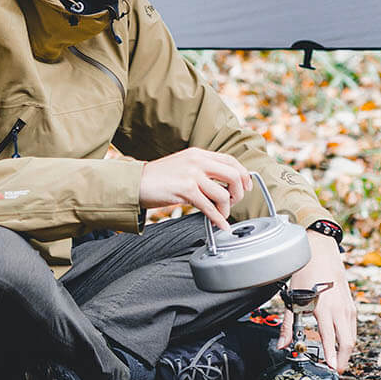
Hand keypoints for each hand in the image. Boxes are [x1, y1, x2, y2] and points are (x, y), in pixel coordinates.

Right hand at [138, 148, 252, 230]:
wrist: (134, 182)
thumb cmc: (156, 178)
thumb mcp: (182, 165)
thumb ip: (201, 170)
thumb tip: (222, 184)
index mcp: (197, 154)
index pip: (230, 161)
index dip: (244, 175)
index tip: (246, 187)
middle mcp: (197, 161)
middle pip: (233, 175)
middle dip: (239, 193)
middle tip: (233, 203)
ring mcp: (191, 175)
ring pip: (224, 194)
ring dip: (226, 209)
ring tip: (220, 215)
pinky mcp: (186, 190)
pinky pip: (210, 207)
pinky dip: (218, 219)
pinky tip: (220, 225)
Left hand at [284, 233, 356, 371]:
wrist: (321, 252)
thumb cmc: (305, 273)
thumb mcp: (292, 298)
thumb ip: (289, 325)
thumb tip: (282, 346)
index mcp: (324, 308)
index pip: (330, 338)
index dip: (332, 356)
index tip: (332, 369)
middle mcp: (340, 309)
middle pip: (348, 342)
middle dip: (344, 359)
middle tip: (336, 371)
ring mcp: (348, 307)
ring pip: (352, 336)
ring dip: (346, 350)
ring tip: (337, 362)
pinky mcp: (352, 306)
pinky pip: (353, 327)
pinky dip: (348, 339)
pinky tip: (340, 345)